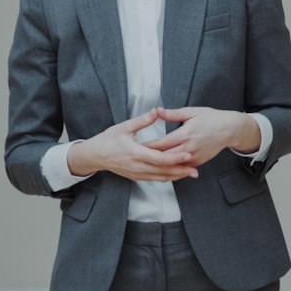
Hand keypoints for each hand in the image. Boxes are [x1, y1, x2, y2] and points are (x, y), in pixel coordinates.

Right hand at [67, 108, 198, 182]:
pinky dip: (167, 178)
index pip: (159, 158)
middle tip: (196, 169)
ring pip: (160, 177)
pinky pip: (154, 179)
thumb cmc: (107, 140)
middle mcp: (137, 166)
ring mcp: (136, 173)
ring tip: (190, 174)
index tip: (188, 154)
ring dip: (176, 176)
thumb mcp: (124, 127)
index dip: (175, 158)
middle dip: (181, 170)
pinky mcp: (136, 176)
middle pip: (163, 171)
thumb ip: (142, 120)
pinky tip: (176, 175)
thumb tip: (156, 111)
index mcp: (135, 153)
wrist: (94, 155)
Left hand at [146, 107, 259, 165]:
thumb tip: (157, 110)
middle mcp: (189, 148)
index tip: (136, 146)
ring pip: (172, 165)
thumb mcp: (191, 112)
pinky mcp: (198, 162)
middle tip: (136, 158)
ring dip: (159, 166)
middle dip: (150, 158)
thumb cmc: (211, 118)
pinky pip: (181, 168)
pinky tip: (162, 169)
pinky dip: (171, 169)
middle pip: (164, 156)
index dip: (147, 146)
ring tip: (145, 166)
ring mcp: (194, 157)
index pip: (161, 143)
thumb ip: (172, 114)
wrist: (229, 129)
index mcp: (185, 134)